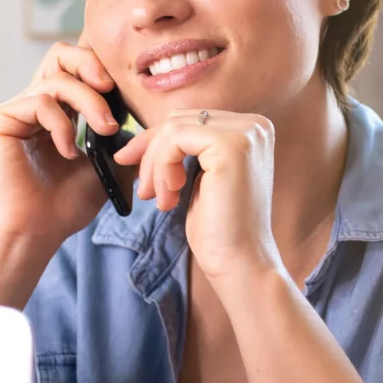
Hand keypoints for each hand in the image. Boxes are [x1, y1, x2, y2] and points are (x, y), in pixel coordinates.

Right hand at [0, 42, 130, 305]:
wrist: (35, 232)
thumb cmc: (64, 206)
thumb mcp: (106, 169)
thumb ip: (121, 140)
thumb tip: (140, 123)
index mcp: (57, 112)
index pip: (77, 69)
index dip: (101, 70)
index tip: (126, 95)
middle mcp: (34, 105)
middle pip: (60, 55)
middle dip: (91, 64)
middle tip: (111, 88)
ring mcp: (16, 110)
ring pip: (58, 79)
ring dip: (89, 102)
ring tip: (105, 130)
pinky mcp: (1, 118)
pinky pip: (40, 101)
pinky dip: (63, 124)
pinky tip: (68, 151)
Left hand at [114, 109, 282, 287]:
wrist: (240, 263)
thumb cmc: (220, 229)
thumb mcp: (199, 179)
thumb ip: (185, 151)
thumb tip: (142, 138)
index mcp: (250, 131)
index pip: (190, 120)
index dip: (155, 141)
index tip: (129, 162)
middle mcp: (253, 125)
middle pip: (179, 120)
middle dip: (152, 154)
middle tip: (146, 192)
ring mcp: (245, 132)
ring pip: (173, 128)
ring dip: (156, 165)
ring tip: (161, 200)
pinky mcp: (230, 145)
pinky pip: (174, 137)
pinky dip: (163, 166)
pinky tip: (171, 195)